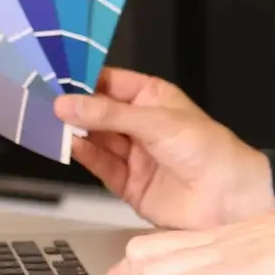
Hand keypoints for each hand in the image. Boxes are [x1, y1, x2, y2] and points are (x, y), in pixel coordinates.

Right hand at [57, 69, 274, 230]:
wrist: (228, 197)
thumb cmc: (210, 150)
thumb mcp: (157, 122)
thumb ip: (109, 115)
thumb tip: (70, 104)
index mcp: (154, 98)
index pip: (110, 83)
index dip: (83, 80)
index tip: (55, 77)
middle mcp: (142, 125)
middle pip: (97, 112)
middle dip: (74, 108)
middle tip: (45, 101)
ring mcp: (135, 154)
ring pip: (96, 139)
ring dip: (75, 132)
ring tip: (52, 124)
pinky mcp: (129, 183)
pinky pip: (100, 165)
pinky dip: (84, 156)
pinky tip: (72, 146)